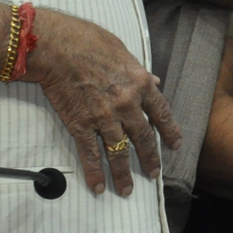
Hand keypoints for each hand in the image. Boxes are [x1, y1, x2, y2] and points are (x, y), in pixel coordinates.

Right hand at [25, 9, 181, 195]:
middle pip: (143, 138)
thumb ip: (139, 70)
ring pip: (119, 153)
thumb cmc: (89, 41)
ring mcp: (104, 117)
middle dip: (150, 159)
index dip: (170, 131)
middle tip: (153, 174)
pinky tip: (98, 187)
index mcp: (140, 84)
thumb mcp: (123, 50)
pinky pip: (91, 154)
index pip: (161, 113)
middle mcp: (126, 104)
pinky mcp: (81, 125)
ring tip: (127, 190)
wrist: (58, 47)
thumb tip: (154, 81)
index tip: (174, 145)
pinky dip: (95, 173)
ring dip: (123, 174)